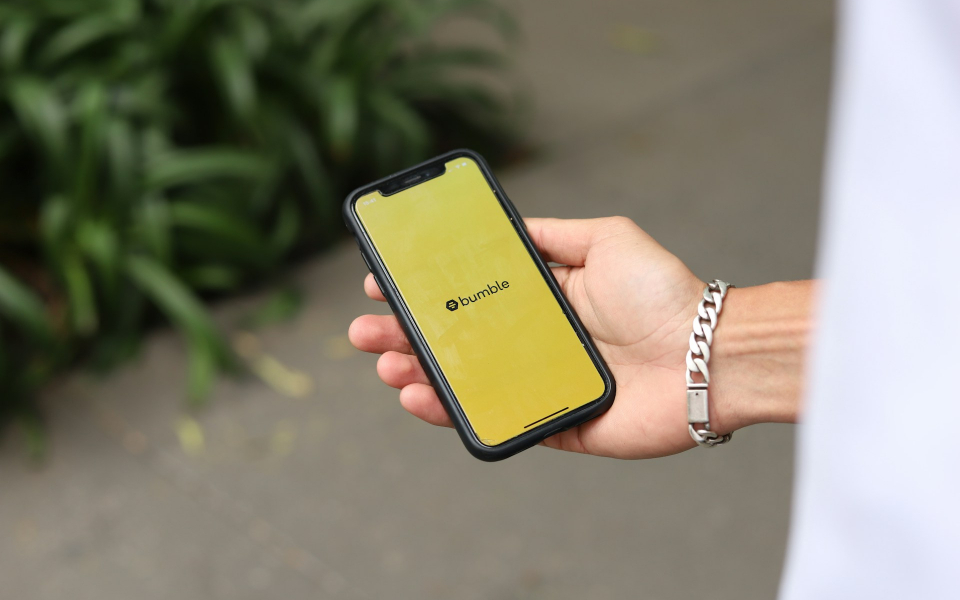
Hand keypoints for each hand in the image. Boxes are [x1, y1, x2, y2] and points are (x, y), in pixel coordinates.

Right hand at [349, 216, 723, 458]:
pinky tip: (421, 398)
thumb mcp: (606, 239)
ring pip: (465, 383)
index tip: (385, 282)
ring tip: (386, 363)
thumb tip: (507, 225)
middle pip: (457, 341)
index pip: (470, 297)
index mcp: (544, 301)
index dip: (426, 292)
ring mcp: (541, 385)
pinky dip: (454, 414)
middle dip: (406, 334)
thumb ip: (554, 234)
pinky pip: (497, 421)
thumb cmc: (663, 294)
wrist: (709, 355)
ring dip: (418, 373)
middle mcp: (537, 343)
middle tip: (365, 331)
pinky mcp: (555, 424)